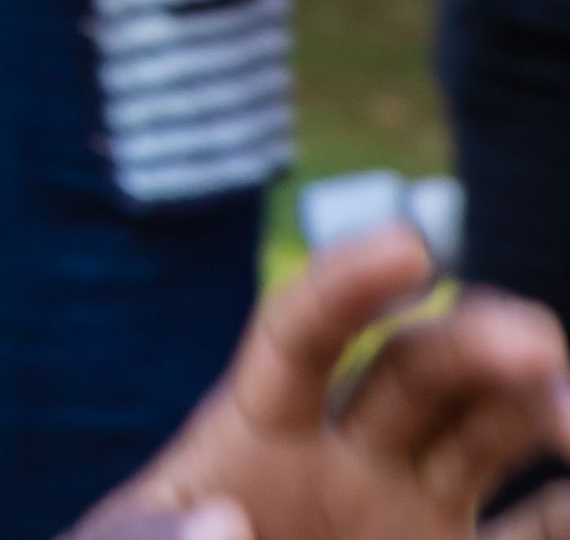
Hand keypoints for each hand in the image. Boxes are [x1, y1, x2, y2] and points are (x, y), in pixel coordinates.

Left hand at [71, 223, 569, 539]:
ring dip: (544, 408)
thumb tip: (220, 520)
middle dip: (478, 340)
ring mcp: (415, 517)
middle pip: (420, 371)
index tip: (410, 245)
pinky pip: (541, 529)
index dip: (348, 285)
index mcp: (256, 439)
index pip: (301, 335)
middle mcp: (348, 464)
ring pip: (495, 433)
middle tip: (535, 346)